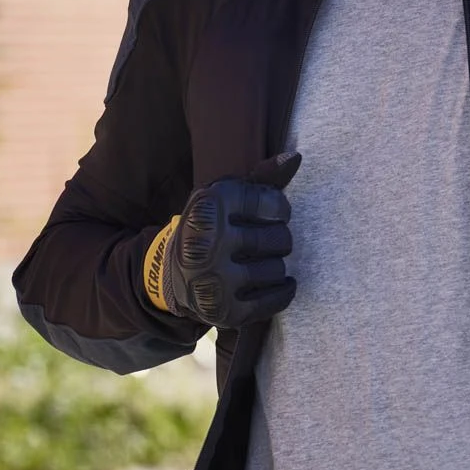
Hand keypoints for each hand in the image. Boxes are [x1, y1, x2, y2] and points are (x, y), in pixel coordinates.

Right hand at [144, 153, 300, 327]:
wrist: (172, 274)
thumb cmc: (212, 227)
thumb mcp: (226, 197)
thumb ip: (263, 177)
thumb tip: (297, 158)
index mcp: (208, 208)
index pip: (272, 203)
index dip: (279, 209)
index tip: (272, 214)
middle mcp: (207, 244)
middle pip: (280, 239)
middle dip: (279, 239)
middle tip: (266, 241)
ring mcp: (214, 281)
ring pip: (278, 270)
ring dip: (276, 266)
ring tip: (260, 262)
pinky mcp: (224, 311)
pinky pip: (275, 300)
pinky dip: (283, 291)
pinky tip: (277, 283)